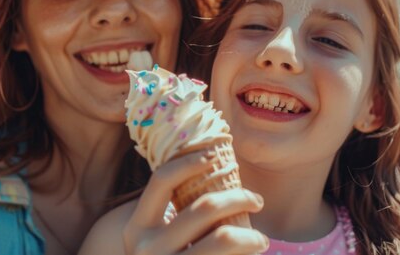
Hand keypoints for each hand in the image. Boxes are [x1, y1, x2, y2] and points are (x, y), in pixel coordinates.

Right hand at [123, 151, 268, 254]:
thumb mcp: (156, 238)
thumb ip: (173, 212)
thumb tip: (212, 163)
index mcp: (137, 227)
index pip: (162, 180)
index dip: (190, 161)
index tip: (216, 154)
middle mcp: (147, 249)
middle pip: (203, 206)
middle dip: (239, 197)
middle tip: (257, 199)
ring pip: (223, 238)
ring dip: (252, 234)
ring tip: (262, 239)